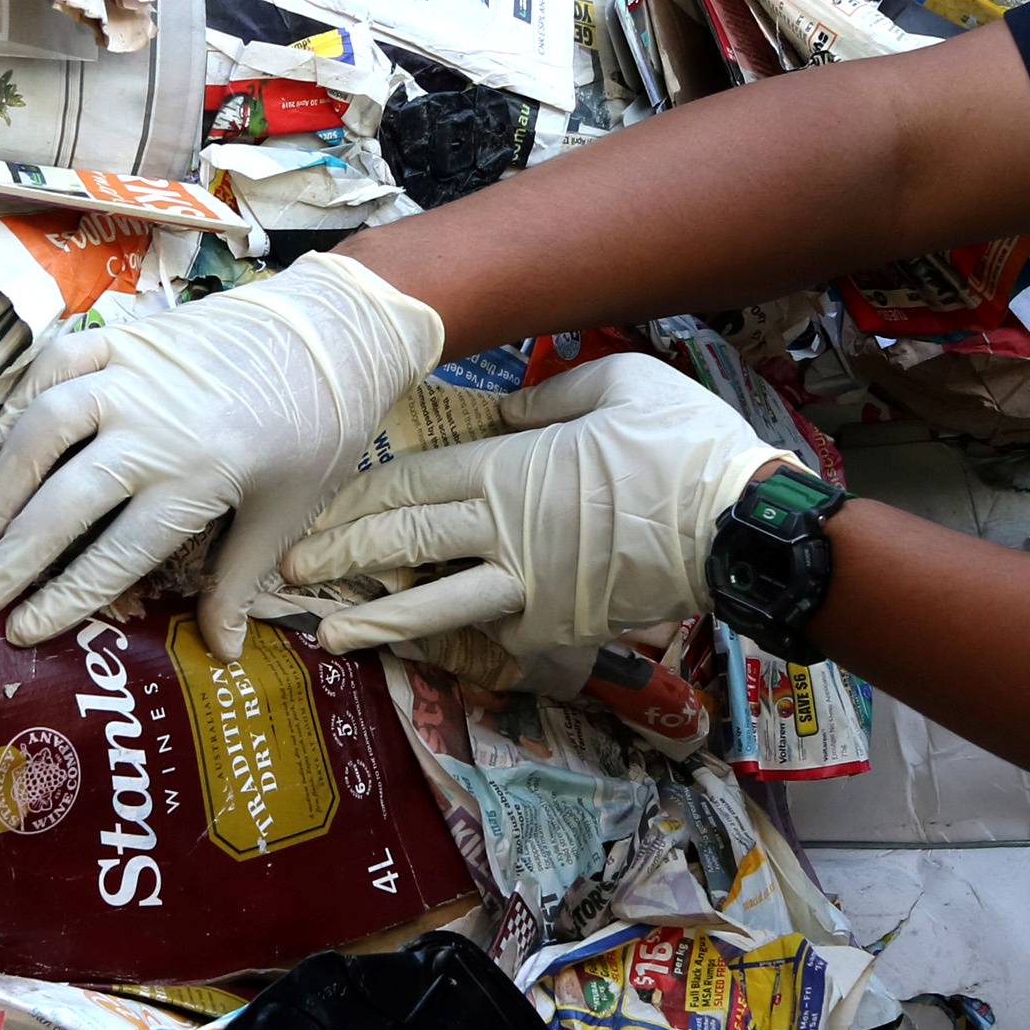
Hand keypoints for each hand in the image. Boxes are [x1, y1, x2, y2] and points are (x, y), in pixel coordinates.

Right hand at [0, 252, 445, 653]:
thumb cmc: (318, 429)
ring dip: (9, 477)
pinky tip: (8, 431)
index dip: (63, 599)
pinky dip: (25, 393)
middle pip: (64, 501)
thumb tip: (224, 653)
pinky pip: (58, 362)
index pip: (113, 555)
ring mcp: (134, 376)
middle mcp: (153, 429)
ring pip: (46, 425)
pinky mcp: (129, 336)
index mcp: (196, 481)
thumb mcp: (285, 513)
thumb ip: (240, 581)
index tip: (22, 629)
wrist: (335, 332)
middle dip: (17, 555)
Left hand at [281, 353, 791, 659]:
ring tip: (330, 637)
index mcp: (508, 466)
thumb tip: (507, 412)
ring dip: (376, 622)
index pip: (410, 482)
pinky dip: (466, 638)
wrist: (738, 526)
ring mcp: (527, 586)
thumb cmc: (684, 443)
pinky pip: (499, 631)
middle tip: (291, 574)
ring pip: (434, 605)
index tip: (317, 510)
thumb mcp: (618, 383)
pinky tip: (435, 647)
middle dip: (340, 558)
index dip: (357, 498)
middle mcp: (503, 530)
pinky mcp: (557, 627)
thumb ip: (550, 395)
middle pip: (403, 543)